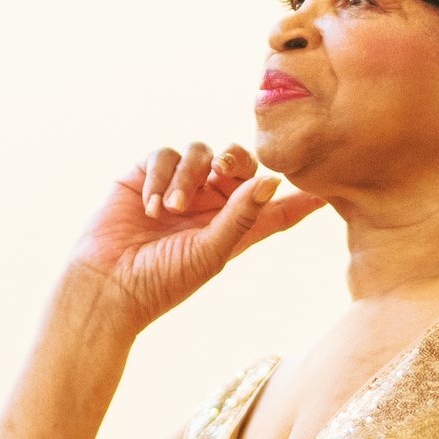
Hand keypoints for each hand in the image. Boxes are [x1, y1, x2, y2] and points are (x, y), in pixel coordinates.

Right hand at [68, 141, 323, 329]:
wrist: (108, 286)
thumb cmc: (163, 281)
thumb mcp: (211, 252)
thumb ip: (242, 216)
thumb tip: (273, 180)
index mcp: (235, 226)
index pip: (276, 207)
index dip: (303, 197)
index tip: (330, 188)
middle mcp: (210, 203)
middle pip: (240, 162)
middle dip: (236, 160)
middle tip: (224, 169)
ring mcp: (178, 186)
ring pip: (200, 152)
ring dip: (188, 175)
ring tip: (171, 208)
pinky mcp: (145, 175)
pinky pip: (163, 154)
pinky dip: (160, 176)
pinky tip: (151, 206)